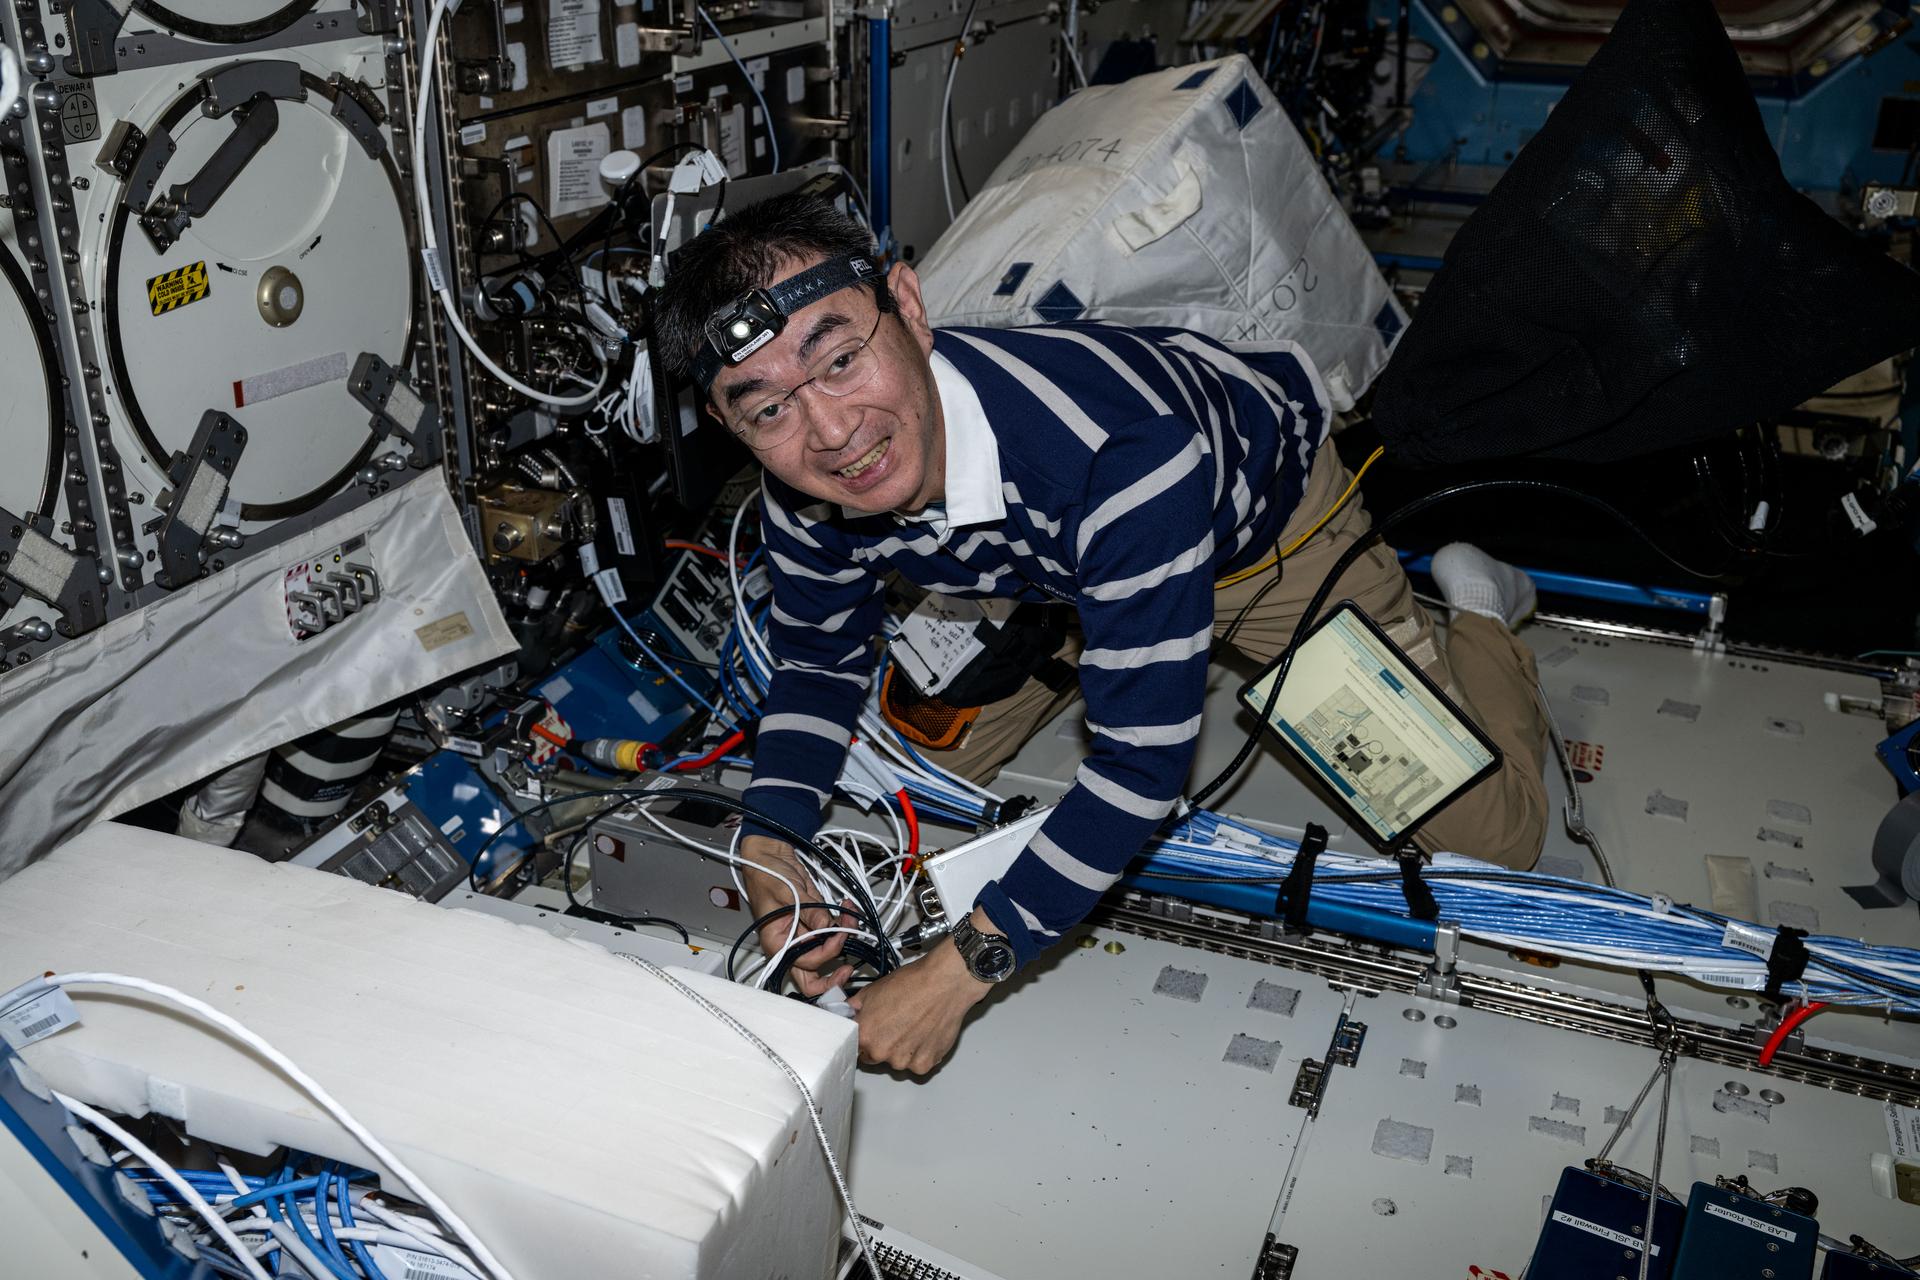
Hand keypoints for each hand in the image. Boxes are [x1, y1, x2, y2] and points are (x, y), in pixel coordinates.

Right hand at [737, 833, 853, 996]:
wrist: (771, 856)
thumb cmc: (767, 874)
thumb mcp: (788, 892)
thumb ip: (810, 911)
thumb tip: (829, 929)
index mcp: (776, 943)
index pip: (804, 962)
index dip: (825, 952)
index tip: (838, 934)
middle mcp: (790, 944)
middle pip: (811, 977)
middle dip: (832, 977)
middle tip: (848, 969)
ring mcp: (804, 935)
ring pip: (826, 954)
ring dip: (844, 938)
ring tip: (851, 917)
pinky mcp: (815, 923)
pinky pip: (831, 934)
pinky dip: (844, 925)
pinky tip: (848, 910)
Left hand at [847, 910, 995, 1074]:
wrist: (944, 983)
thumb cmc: (912, 983)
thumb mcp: (873, 990)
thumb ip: (855, 1008)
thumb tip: (846, 1014)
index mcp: (864, 1035)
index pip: (853, 1047)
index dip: (863, 1038)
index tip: (871, 1032)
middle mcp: (881, 1052)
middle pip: (875, 1057)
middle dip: (882, 1045)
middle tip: (896, 1025)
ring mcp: (903, 1061)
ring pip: (897, 1062)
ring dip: (903, 1051)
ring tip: (914, 1027)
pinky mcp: (924, 1064)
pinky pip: (917, 1065)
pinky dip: (921, 1054)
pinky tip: (925, 1034)